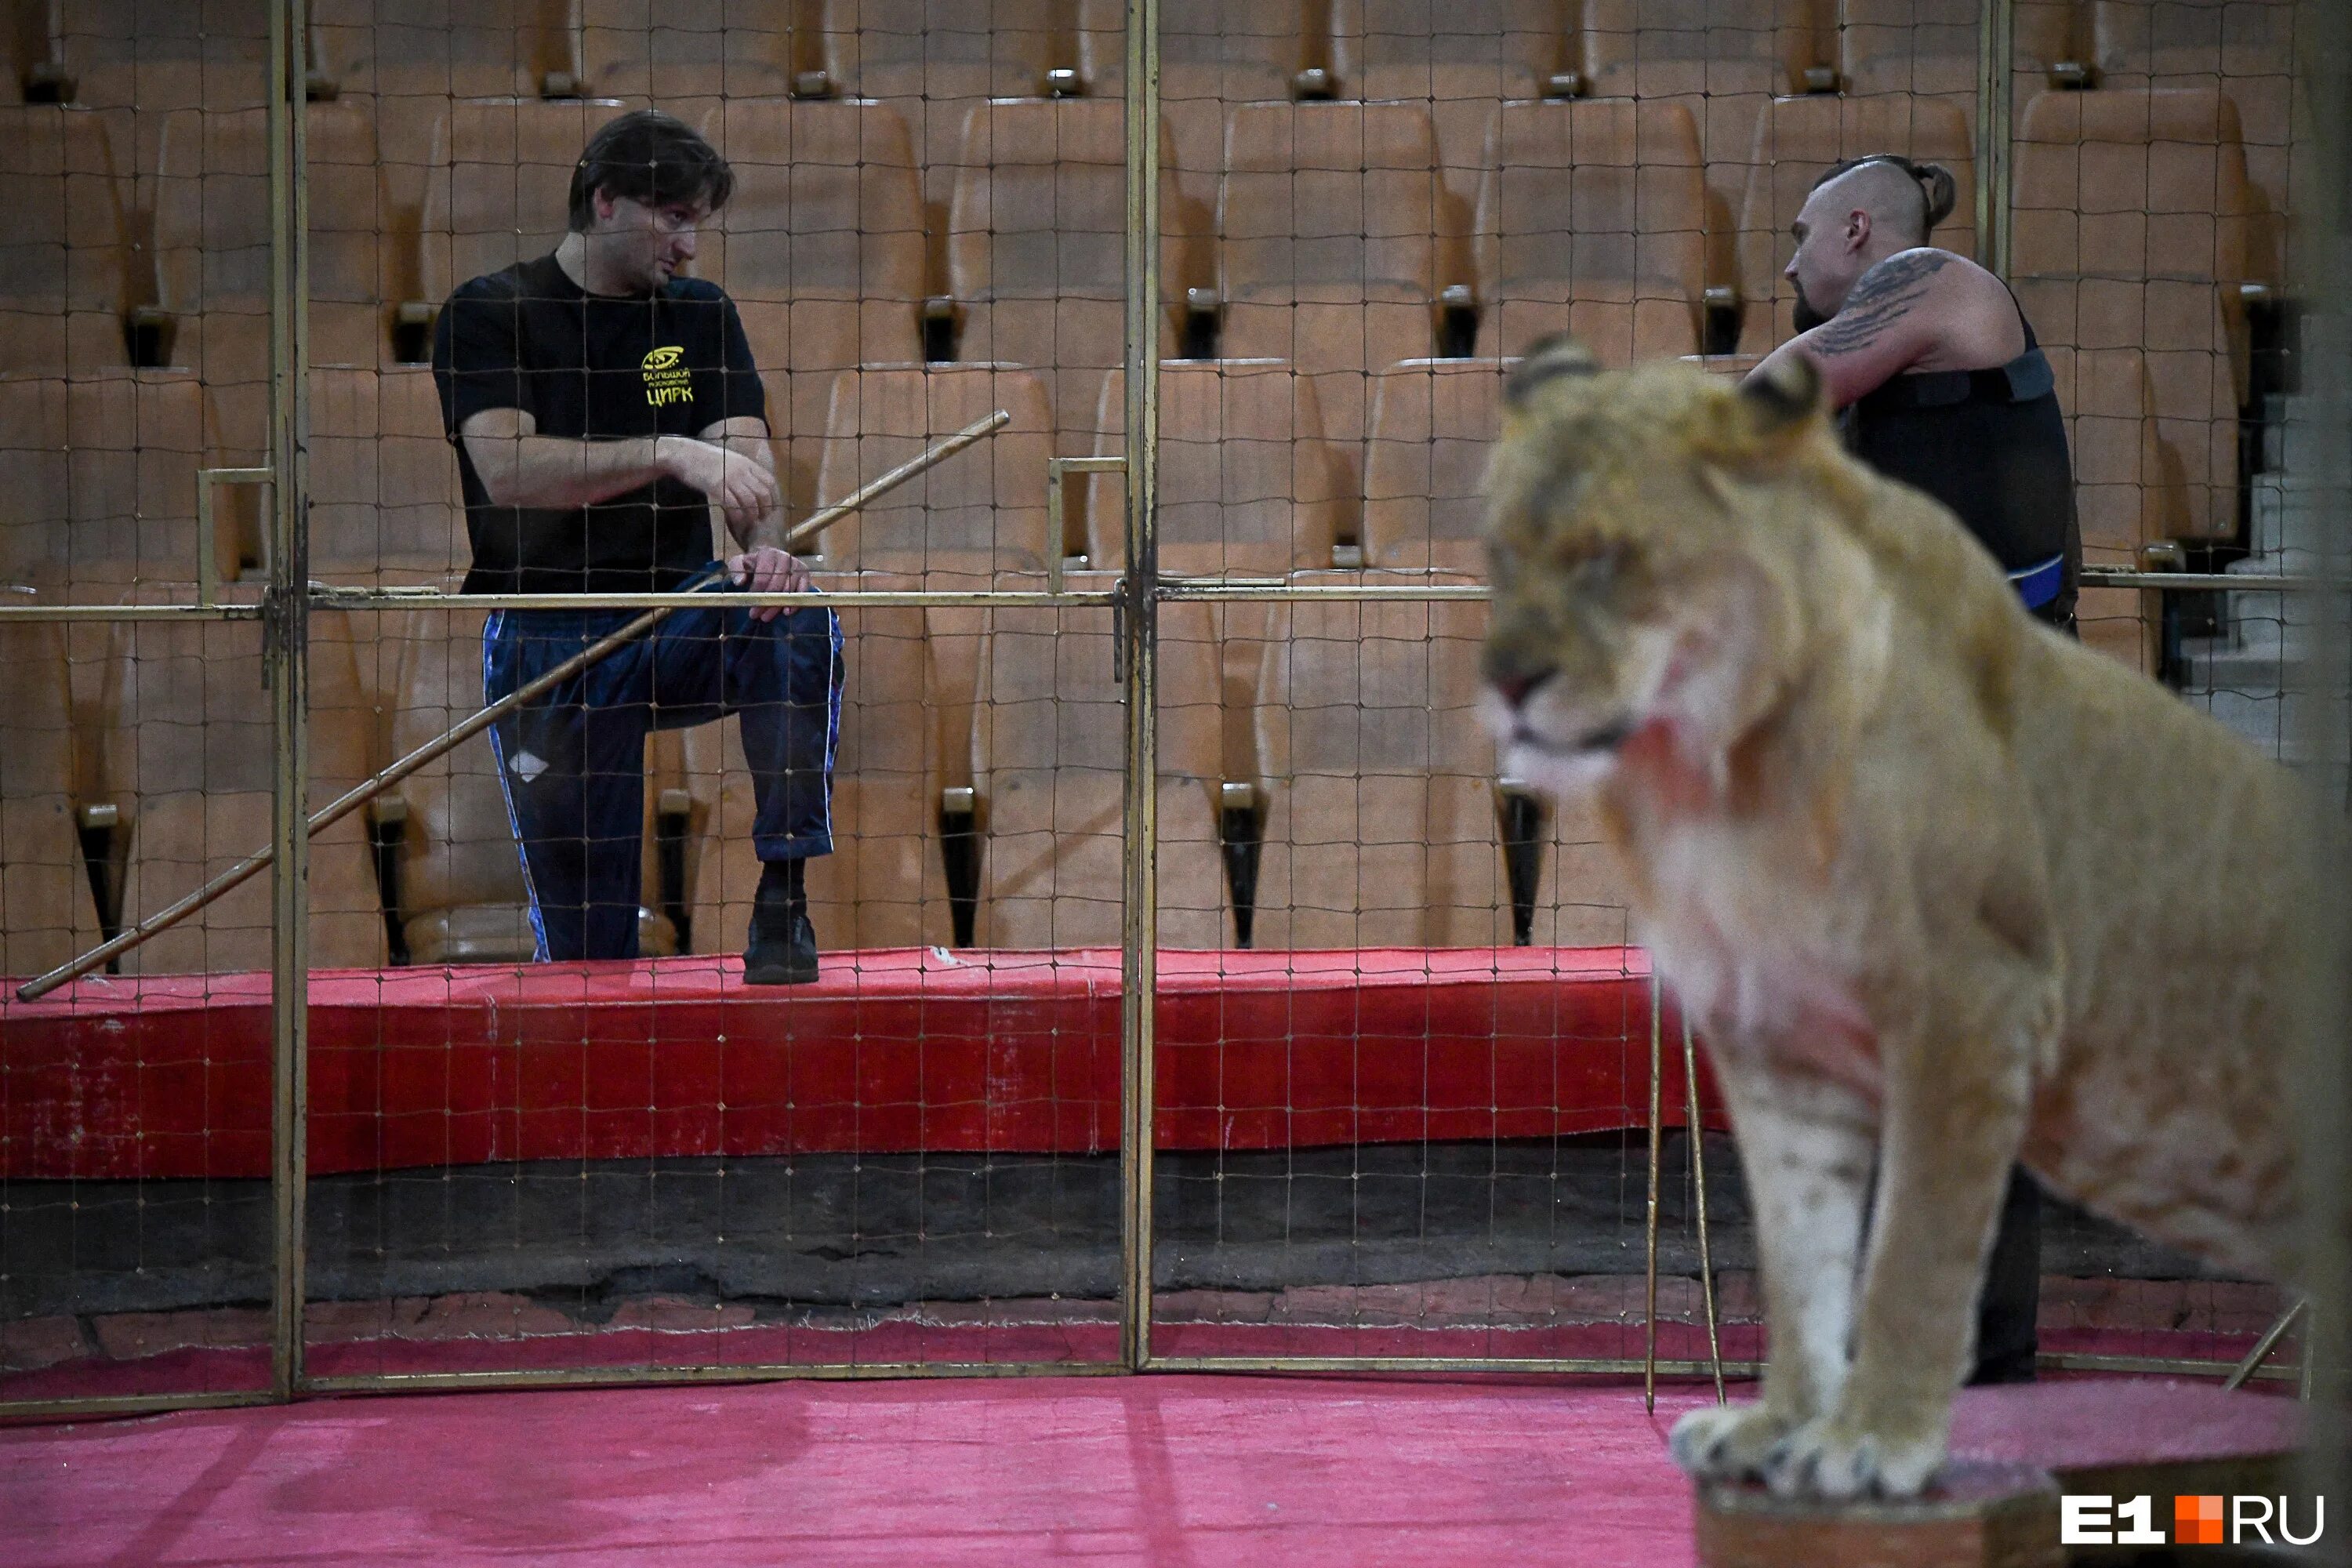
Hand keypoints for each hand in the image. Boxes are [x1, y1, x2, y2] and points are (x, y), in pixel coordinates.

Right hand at [662, 437, 778, 539]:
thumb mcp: (731, 460)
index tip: (773, 508)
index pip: (769, 481)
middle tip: (761, 519)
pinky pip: (733, 504)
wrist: (685, 454)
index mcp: (747, 463)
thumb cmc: (706, 459)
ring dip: (752, 515)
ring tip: (749, 522)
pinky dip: (737, 515)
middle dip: (765, 509)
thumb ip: (743, 471)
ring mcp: (730, 478)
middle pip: (763, 493)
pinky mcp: (717, 486)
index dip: (774, 497)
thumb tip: (753, 486)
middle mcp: (742, 470)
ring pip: (750, 501)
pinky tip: (736, 521)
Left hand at [726, 545, 811, 621]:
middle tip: (758, 615)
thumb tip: (739, 582)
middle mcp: (785, 558)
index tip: (751, 606)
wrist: (771, 556)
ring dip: (778, 605)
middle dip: (767, 602)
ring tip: (767, 616)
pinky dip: (796, 603)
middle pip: (777, 584)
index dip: (757, 593)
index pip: (764, 576)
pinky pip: (803, 591)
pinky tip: (787, 612)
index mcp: (768, 554)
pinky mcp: (805, 574)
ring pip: (789, 589)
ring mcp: (797, 566)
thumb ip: (736, 569)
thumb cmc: (754, 562)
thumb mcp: (740, 561)